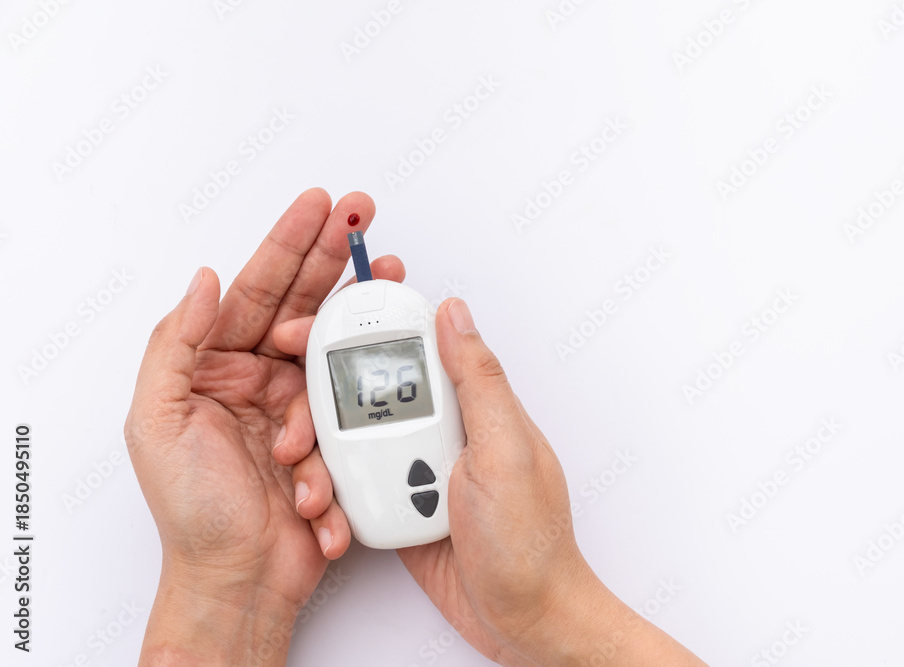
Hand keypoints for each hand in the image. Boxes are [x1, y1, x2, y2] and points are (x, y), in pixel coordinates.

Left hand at [124, 189, 403, 664]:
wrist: (240, 579)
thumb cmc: (193, 511)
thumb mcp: (158, 422)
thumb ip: (175, 345)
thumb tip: (205, 281)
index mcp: (217, 365)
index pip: (258, 289)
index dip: (290, 243)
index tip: (320, 206)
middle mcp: (261, 377)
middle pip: (305, 301)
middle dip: (335, 257)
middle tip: (364, 217)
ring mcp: (300, 405)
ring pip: (337, 349)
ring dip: (356, 329)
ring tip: (385, 292)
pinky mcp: (334, 436)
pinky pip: (352, 410)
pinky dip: (351, 419)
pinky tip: (333, 429)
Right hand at [274, 299, 708, 665]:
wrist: (524, 619)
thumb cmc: (530, 542)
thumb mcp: (505, 450)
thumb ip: (478, 380)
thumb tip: (454, 312)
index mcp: (473, 405)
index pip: (411, 349)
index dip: (359, 334)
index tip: (311, 331)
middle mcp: (444, 429)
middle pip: (368, 394)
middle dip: (322, 406)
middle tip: (294, 431)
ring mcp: (420, 468)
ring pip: (354, 442)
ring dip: (324, 461)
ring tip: (312, 489)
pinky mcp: (402, 503)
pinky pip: (356, 487)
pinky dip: (336, 498)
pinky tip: (328, 516)